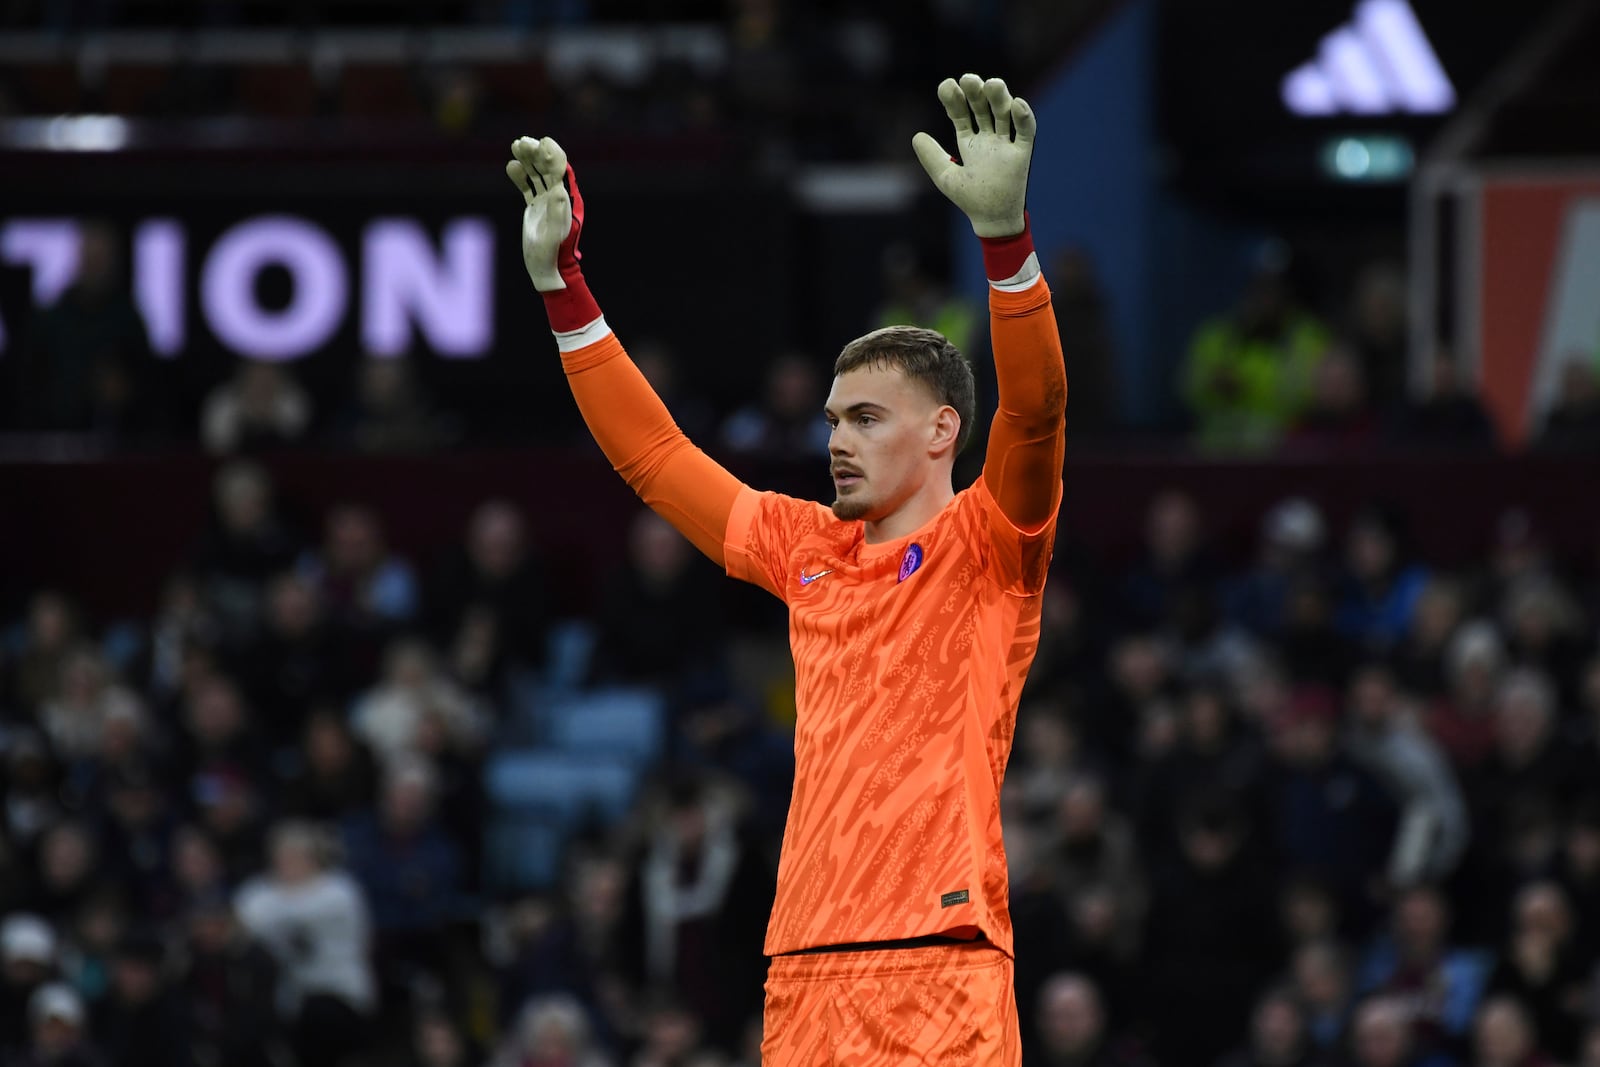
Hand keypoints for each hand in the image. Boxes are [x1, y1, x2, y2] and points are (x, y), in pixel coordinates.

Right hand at [506, 136, 582, 291]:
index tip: (542, 142)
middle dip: (536, 153)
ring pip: (536, 174)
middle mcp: (557, 197)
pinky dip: (519, 176)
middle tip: (522, 142)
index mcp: (565, 200)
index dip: (553, 155)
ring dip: (527, 160)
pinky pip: (527, 187)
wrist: (545, 268)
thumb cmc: (552, 253)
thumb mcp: (555, 234)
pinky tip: (511, 166)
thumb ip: (557, 212)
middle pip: (547, 168)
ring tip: (516, 145)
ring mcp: (545, 201)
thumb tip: (559, 190)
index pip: (561, 171)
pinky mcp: (534, 207)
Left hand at [912, 73, 1035, 237]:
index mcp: (969, 142)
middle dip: (976, 93)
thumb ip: (932, 157)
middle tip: (968, 79)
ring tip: (992, 84)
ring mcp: (1006, 144)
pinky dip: (1024, 116)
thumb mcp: (945, 177)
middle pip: (982, 107)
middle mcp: (988, 138)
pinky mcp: (1022, 153)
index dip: (954, 99)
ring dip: (999, 98)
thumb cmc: (970, 199)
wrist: (992, 220)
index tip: (946, 86)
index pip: (961, 113)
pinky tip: (1016, 104)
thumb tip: (916, 135)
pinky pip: (1026, 131)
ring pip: (1004, 113)